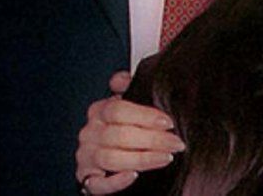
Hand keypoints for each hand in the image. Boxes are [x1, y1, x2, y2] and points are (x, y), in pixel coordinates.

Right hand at [75, 71, 184, 193]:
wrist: (112, 158)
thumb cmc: (126, 126)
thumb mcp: (131, 104)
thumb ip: (131, 87)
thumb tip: (122, 78)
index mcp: (99, 111)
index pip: (117, 110)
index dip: (144, 116)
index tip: (169, 122)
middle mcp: (90, 133)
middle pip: (117, 135)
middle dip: (152, 140)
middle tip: (176, 143)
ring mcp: (86, 156)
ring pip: (110, 158)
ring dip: (142, 159)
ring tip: (166, 157)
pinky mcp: (87, 179)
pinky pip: (98, 184)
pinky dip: (116, 181)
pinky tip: (134, 176)